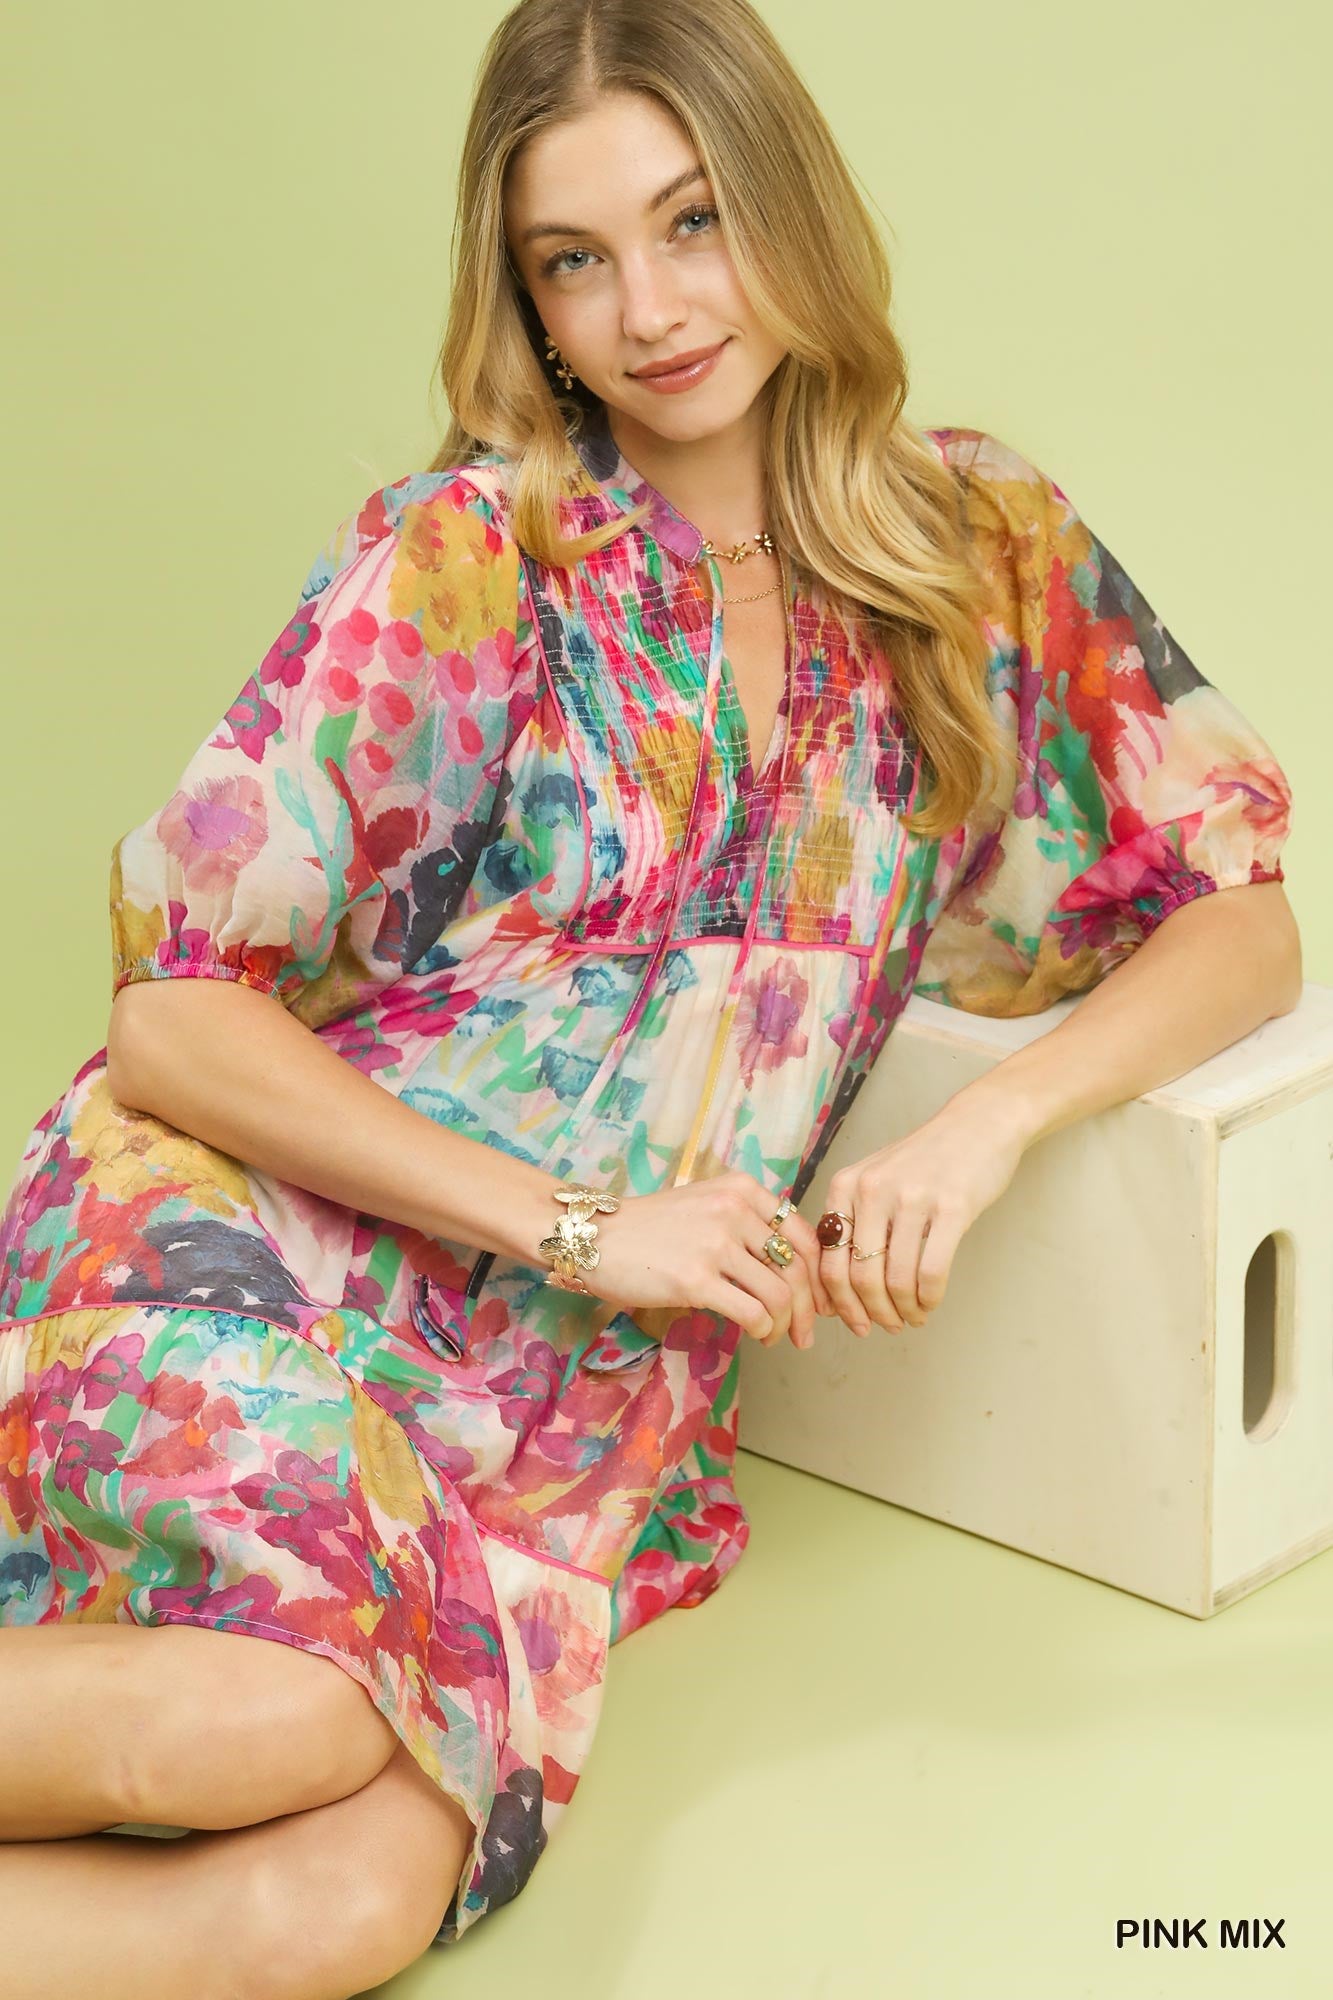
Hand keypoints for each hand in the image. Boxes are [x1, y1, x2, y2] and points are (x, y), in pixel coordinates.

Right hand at [585, 1170, 835, 1350]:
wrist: (595, 1237)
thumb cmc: (650, 1227)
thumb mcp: (705, 1205)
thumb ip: (746, 1224)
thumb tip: (791, 1271)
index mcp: (742, 1189)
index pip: (803, 1235)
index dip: (818, 1275)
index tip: (817, 1300)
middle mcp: (735, 1210)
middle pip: (797, 1267)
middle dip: (808, 1308)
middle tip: (805, 1332)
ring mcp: (716, 1244)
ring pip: (780, 1294)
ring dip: (785, 1324)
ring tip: (775, 1337)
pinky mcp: (696, 1279)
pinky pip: (752, 1312)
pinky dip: (763, 1330)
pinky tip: (757, 1336)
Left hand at [818, 1090, 1029, 1335]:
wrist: (977, 1125)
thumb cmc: (925, 1160)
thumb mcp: (875, 1179)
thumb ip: (854, 1224)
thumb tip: (837, 1291)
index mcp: (845, 1186)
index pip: (829, 1263)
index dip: (841, 1304)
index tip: (856, 1323)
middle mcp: (872, 1190)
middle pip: (860, 1277)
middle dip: (874, 1313)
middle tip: (889, 1326)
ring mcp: (912, 1198)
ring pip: (896, 1279)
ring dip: (904, 1310)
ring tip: (913, 1317)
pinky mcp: (952, 1207)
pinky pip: (932, 1271)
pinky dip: (929, 1298)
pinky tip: (931, 1302)